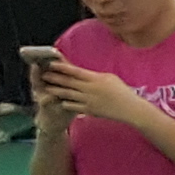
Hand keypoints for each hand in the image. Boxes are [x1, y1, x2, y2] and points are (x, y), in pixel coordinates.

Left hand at [29, 52, 148, 126]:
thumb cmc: (122, 91)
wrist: (130, 109)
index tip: (51, 64)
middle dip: (54, 78)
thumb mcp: (110, 78)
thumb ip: (94, 75)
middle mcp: (90, 89)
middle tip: (44, 74)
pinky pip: (72, 106)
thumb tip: (81, 73)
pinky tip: (59, 100)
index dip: (62, 67)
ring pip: (67, 94)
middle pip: (68, 82)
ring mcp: (89, 100)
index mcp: (96, 79)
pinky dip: (65, 102)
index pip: (75, 71)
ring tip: (47, 87)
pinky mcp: (89, 110)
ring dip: (56, 90)